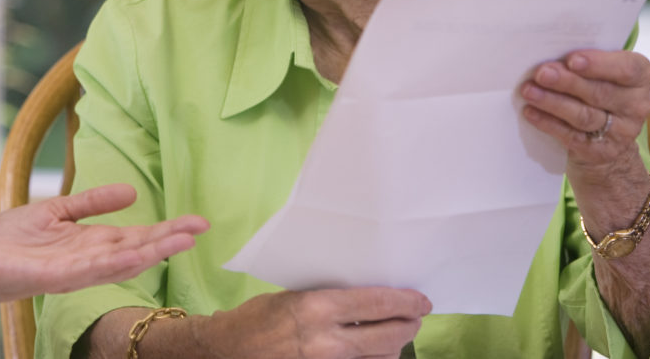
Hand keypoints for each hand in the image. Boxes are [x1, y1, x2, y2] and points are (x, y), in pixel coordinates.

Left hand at [0, 183, 208, 305]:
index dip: (167, 229)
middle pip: (138, 249)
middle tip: (202, 228)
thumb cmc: (13, 239)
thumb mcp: (58, 210)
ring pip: (122, 262)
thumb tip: (132, 191)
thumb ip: (92, 202)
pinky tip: (137, 255)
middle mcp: (91, 260)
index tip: (197, 222)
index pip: (137, 236)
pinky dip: (116, 263)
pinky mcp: (57, 277)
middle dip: (169, 239)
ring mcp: (77, 271)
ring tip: (182, 240)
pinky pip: (91, 269)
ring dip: (152, 252)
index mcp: (93, 243)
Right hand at [200, 287, 429, 357]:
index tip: (421, 301)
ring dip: (394, 346)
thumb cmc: (257, 317)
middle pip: (389, 336)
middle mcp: (328, 340)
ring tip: (395, 334)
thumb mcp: (295, 296)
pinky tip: (372, 351)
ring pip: (381, 358)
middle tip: (416, 318)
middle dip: (409, 325)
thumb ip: (331, 300)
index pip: (378, 304)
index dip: (407, 302)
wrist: (228, 350)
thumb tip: (368, 299)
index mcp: (318, 308)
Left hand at [520, 48, 649, 178]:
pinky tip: (530, 112)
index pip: (628, 69)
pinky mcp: (601, 151)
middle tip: (541, 73)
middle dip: (567, 82)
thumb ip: (585, 64)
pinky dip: (548, 122)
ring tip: (529, 91)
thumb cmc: (598, 93)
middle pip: (600, 92)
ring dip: (553, 102)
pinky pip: (571, 136)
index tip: (572, 60)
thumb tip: (551, 57)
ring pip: (584, 115)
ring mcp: (621, 132)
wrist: (606, 142)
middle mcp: (636, 105)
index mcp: (640, 78)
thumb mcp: (601, 74)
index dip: (600, 64)